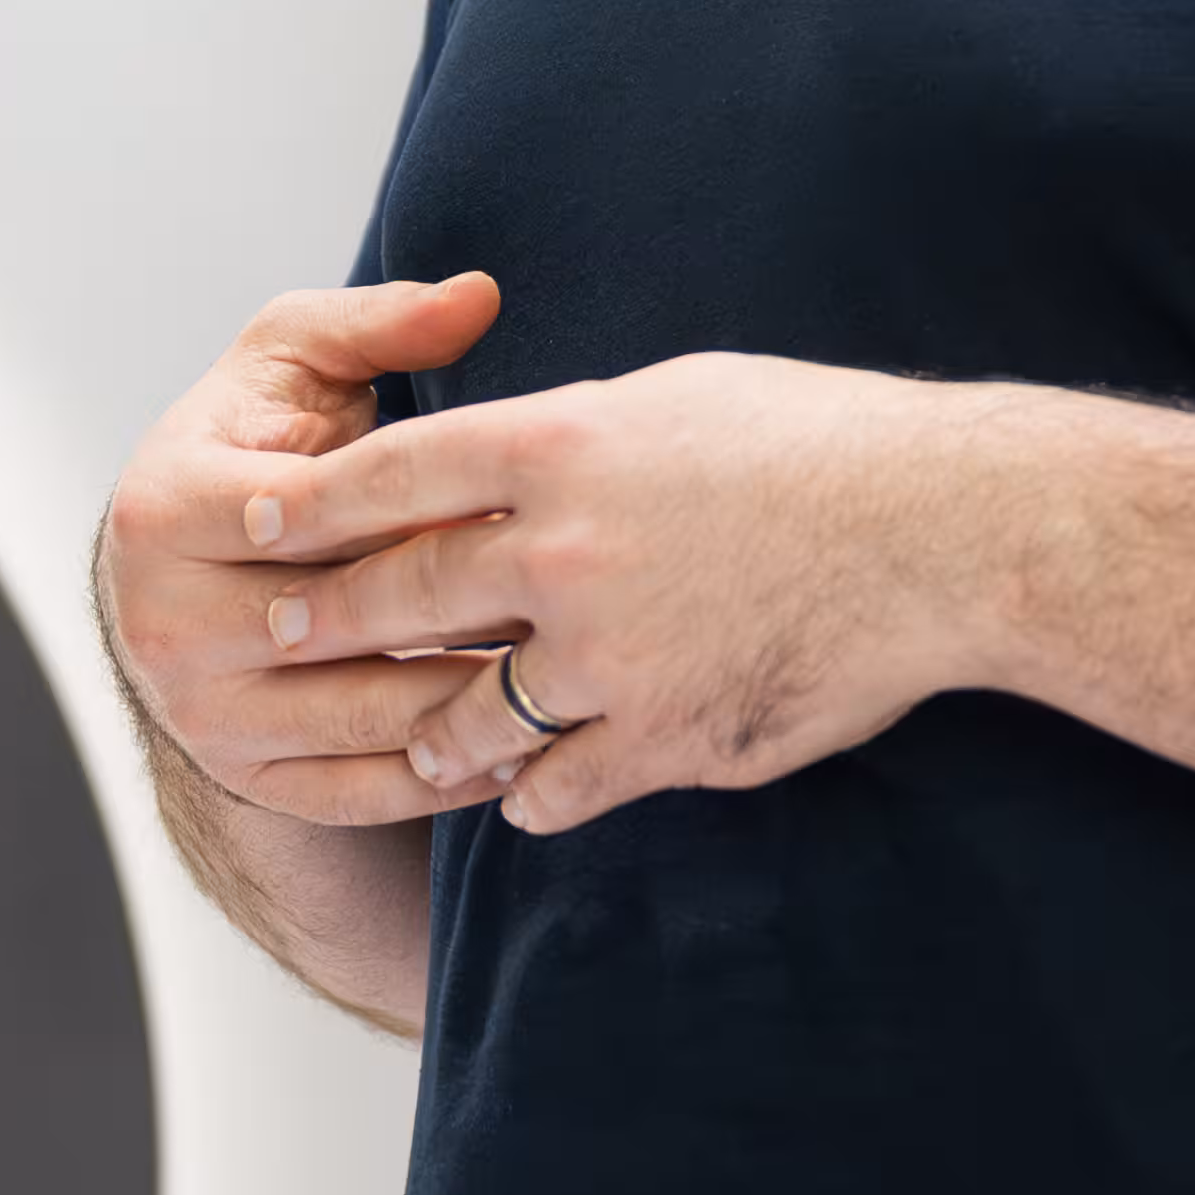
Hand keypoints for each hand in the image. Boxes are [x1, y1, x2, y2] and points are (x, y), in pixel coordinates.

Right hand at [100, 273, 521, 831]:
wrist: (182, 576)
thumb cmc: (254, 450)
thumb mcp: (293, 366)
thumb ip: (377, 322)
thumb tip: (477, 296)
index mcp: (165, 506)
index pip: (310, 511)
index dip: (419, 507)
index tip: (522, 505)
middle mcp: (164, 620)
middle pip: (344, 622)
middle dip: (463, 610)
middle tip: (578, 603)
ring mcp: (198, 711)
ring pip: (362, 717)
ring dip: (477, 708)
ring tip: (576, 684)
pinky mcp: (239, 775)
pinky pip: (356, 792)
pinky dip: (446, 777)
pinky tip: (526, 747)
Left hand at [238, 348, 992, 838]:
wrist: (942, 532)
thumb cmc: (820, 442)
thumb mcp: (673, 398)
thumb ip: (571, 436)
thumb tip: (508, 452)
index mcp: (556, 443)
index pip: (388, 476)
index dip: (307, 503)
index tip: (252, 522)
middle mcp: (560, 549)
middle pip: (405, 595)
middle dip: (331, 618)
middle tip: (281, 635)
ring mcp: (607, 653)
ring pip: (468, 710)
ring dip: (432, 729)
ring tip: (412, 738)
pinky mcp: (663, 737)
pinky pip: (556, 785)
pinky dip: (531, 794)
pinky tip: (526, 796)